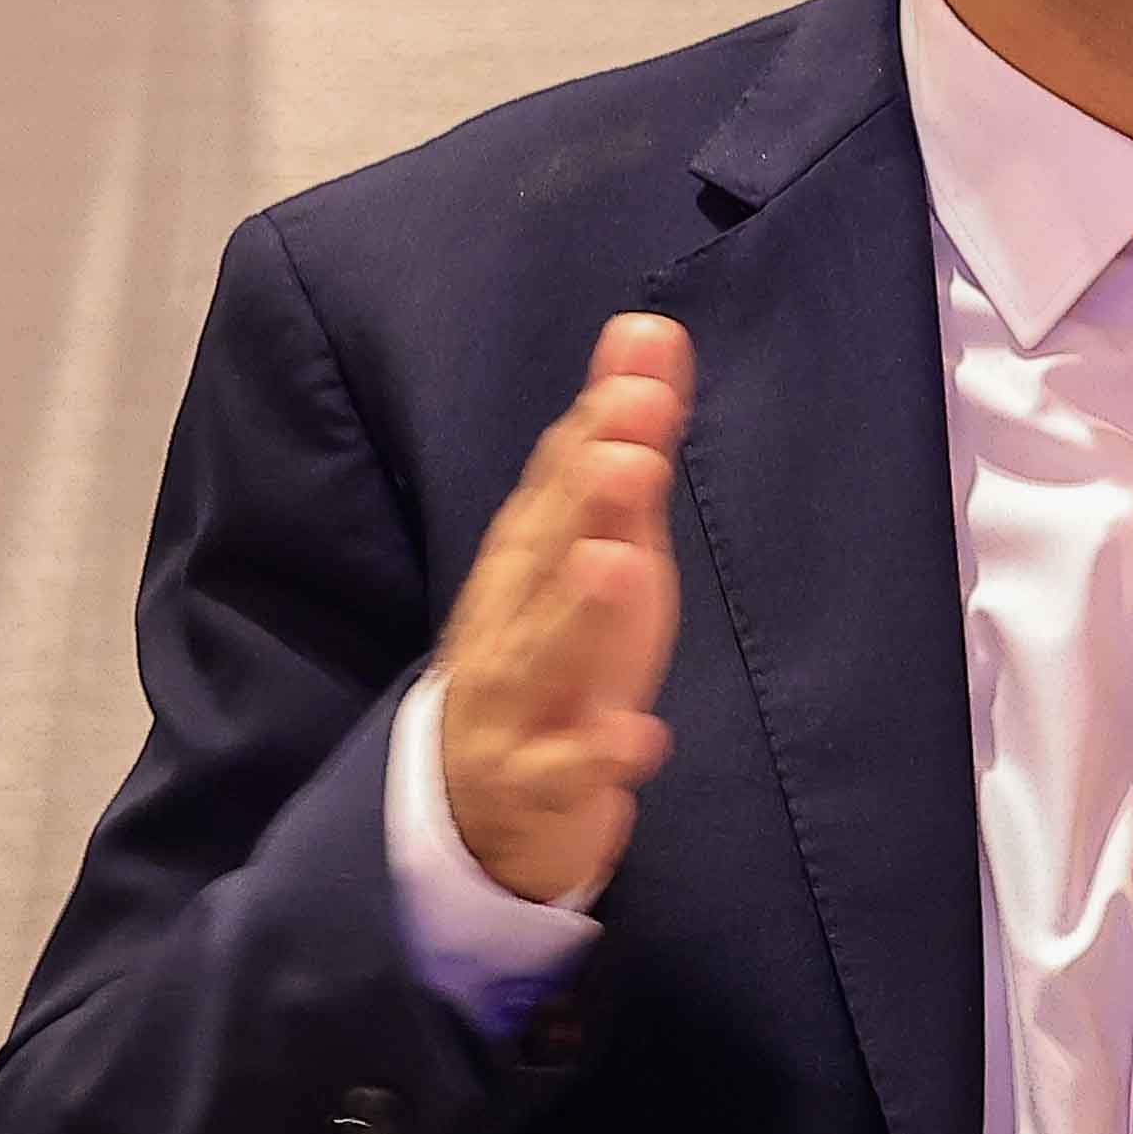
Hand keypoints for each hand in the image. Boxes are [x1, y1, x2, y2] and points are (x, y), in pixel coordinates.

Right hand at [436, 312, 684, 911]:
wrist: (486, 803)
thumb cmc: (560, 648)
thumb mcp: (601, 543)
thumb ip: (623, 444)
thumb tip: (647, 331)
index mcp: (527, 556)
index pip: (560, 474)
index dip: (602, 416)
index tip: (645, 352)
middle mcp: (510, 617)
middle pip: (546, 553)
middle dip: (585, 496)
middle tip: (632, 443)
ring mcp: (515, 700)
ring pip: (542, 652)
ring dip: (577, 609)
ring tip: (615, 563)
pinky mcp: (536, 781)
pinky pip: (566, 769)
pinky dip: (600, 753)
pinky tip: (643, 738)